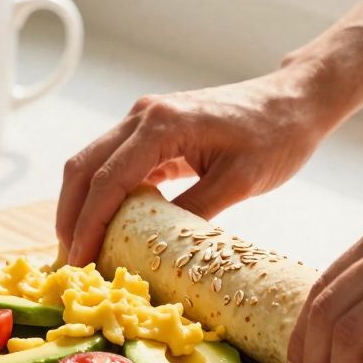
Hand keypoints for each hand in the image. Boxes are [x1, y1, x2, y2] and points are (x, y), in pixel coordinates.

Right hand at [57, 68, 344, 265]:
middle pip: (84, 167)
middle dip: (70, 216)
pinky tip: (106, 226)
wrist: (293, 101)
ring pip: (91, 163)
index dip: (89, 224)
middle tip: (70, 261)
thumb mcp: (240, 181)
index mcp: (163, 124)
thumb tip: (156, 251)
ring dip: (80, 205)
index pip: (109, 180)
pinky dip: (102, 195)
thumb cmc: (276, 136)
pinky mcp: (152, 130)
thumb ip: (195, 212)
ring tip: (80, 248)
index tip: (81, 261)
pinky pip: (114, 163)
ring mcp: (144, 119)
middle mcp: (144, 116)